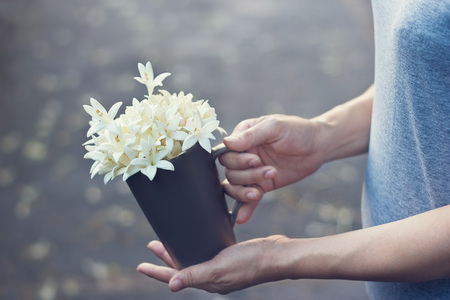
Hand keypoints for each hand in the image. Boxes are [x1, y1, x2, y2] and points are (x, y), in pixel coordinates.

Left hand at [137, 235, 289, 293]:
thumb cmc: (250, 261)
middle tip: (151, 246)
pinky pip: (207, 252)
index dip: (156, 272)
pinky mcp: (229, 256)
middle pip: (182, 267)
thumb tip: (171, 286)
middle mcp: (212, 277)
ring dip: (179, 250)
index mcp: (208, 282)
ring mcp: (221, 267)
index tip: (140, 266)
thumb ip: (196, 275)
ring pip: (193, 258)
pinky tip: (196, 236)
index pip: (175, 277)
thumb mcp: (220, 268)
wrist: (276, 255)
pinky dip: (197, 245)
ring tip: (168, 240)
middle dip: (165, 258)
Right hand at [220, 114, 324, 223]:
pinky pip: (248, 200)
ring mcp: (252, 172)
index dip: (237, 160)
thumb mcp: (274, 127)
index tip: (256, 160)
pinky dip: (244, 209)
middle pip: (230, 172)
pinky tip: (241, 218)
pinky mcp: (263, 185)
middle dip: (246, 175)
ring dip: (245, 192)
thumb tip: (227, 142)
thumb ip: (251, 135)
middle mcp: (243, 155)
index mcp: (243, 137)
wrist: (318, 146)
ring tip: (260, 192)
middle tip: (269, 171)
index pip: (226, 154)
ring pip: (235, 187)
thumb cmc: (296, 130)